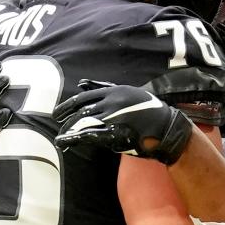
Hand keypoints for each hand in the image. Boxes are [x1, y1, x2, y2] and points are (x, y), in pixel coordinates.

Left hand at [53, 80, 191, 164]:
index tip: (58, 112)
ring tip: (61, 137)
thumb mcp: (128, 92)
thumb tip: (82, 83)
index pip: (84, 97)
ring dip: (68, 130)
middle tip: (57, 124)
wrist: (167, 127)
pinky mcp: (116, 133)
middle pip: (81, 110)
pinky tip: (64, 141)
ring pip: (83, 122)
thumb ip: (104, 87)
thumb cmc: (148, 110)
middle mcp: (112, 102)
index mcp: (114, 91)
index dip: (68, 105)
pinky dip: (75, 138)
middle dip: (65, 117)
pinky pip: (90, 135)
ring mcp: (113, 118)